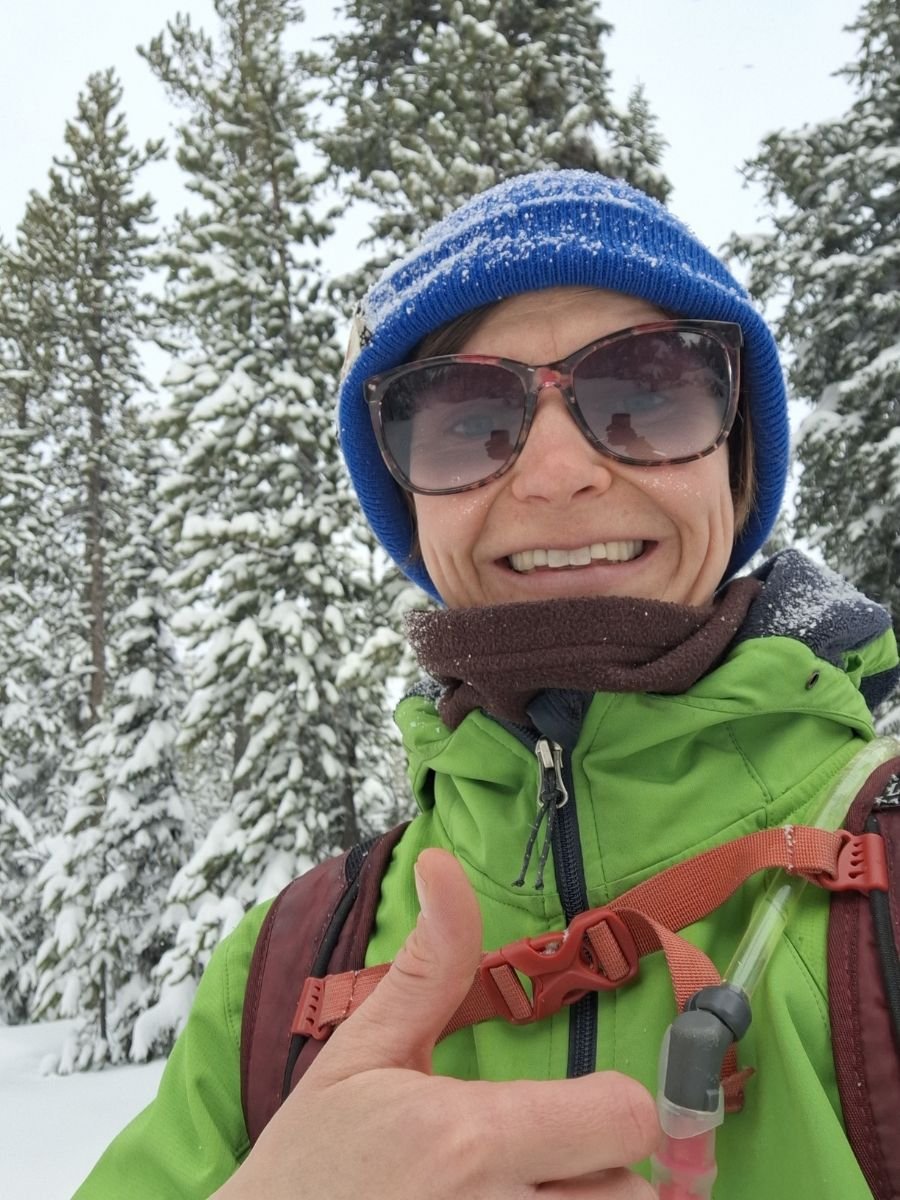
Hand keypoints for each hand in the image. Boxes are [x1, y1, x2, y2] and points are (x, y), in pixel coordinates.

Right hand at [216, 849, 658, 1198]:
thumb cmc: (307, 1167)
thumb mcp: (361, 1056)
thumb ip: (429, 966)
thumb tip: (443, 863)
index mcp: (469, 1138)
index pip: (624, 1115)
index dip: (609, 1107)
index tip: (570, 1110)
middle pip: (636, 1195)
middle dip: (601, 1176)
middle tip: (544, 1171)